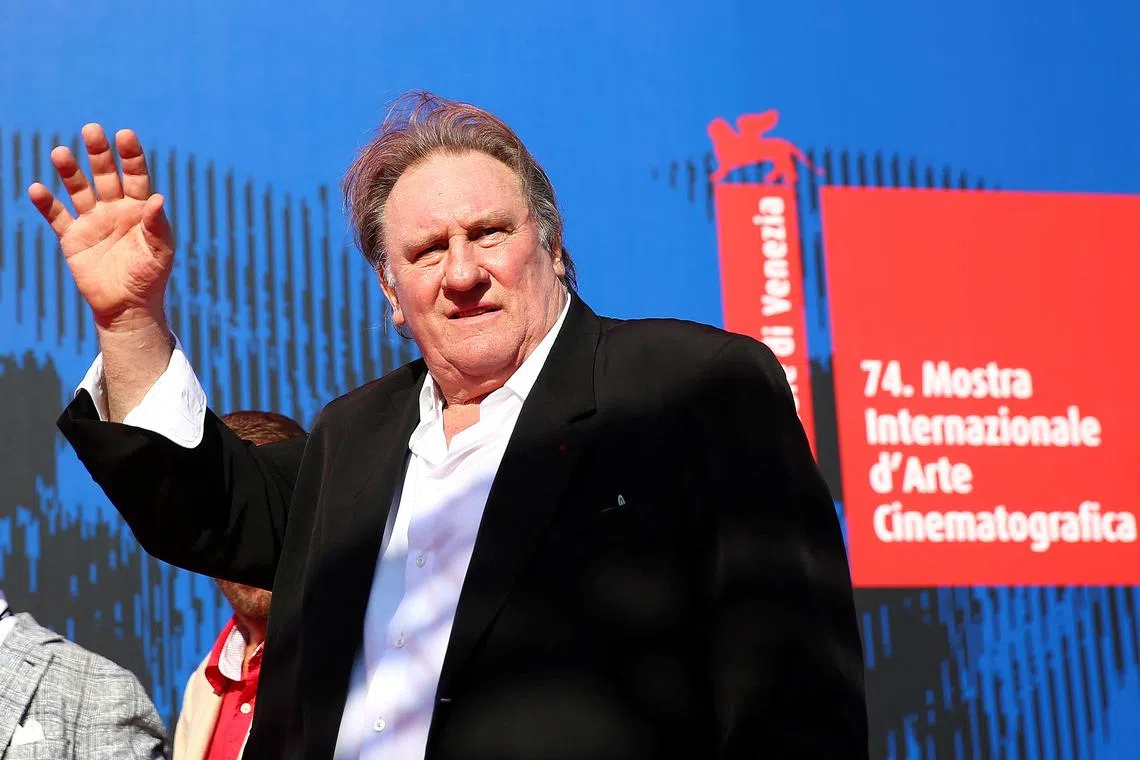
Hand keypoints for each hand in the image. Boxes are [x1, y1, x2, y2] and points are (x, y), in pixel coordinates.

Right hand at [28, 124, 173, 331]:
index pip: (136, 177)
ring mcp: (92, 221)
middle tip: (91, 130)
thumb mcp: (159, 252)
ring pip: (79, 190)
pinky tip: (37, 188)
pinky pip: (57, 217)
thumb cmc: (150, 278)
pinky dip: (47, 203)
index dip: (131, 156)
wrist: (127, 306)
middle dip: (99, 154)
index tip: (125, 135)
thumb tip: (159, 199)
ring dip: (70, 172)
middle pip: (106, 175)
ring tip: (59, 152)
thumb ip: (157, 226)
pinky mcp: (73, 237)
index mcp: (140, 209)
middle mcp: (115, 209)